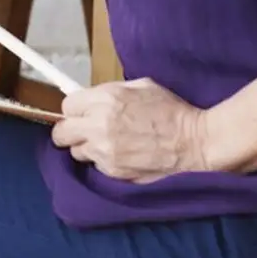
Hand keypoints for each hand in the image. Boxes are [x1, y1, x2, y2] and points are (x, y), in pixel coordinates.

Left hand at [49, 79, 209, 182]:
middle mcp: (99, 125)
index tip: (82, 113)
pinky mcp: (113, 171)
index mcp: (106, 99)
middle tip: (84, 132)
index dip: (75, 110)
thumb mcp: (142, 86)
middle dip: (70, 131)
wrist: (195, 142)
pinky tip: (120, 155)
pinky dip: (102, 162)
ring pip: (76, 152)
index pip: (67, 105)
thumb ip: (111, 91)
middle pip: (61, 132)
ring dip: (87, 148)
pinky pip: (95, 167)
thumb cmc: (172, 112)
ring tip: (107, 145)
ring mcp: (104, 151)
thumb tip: (91, 97)